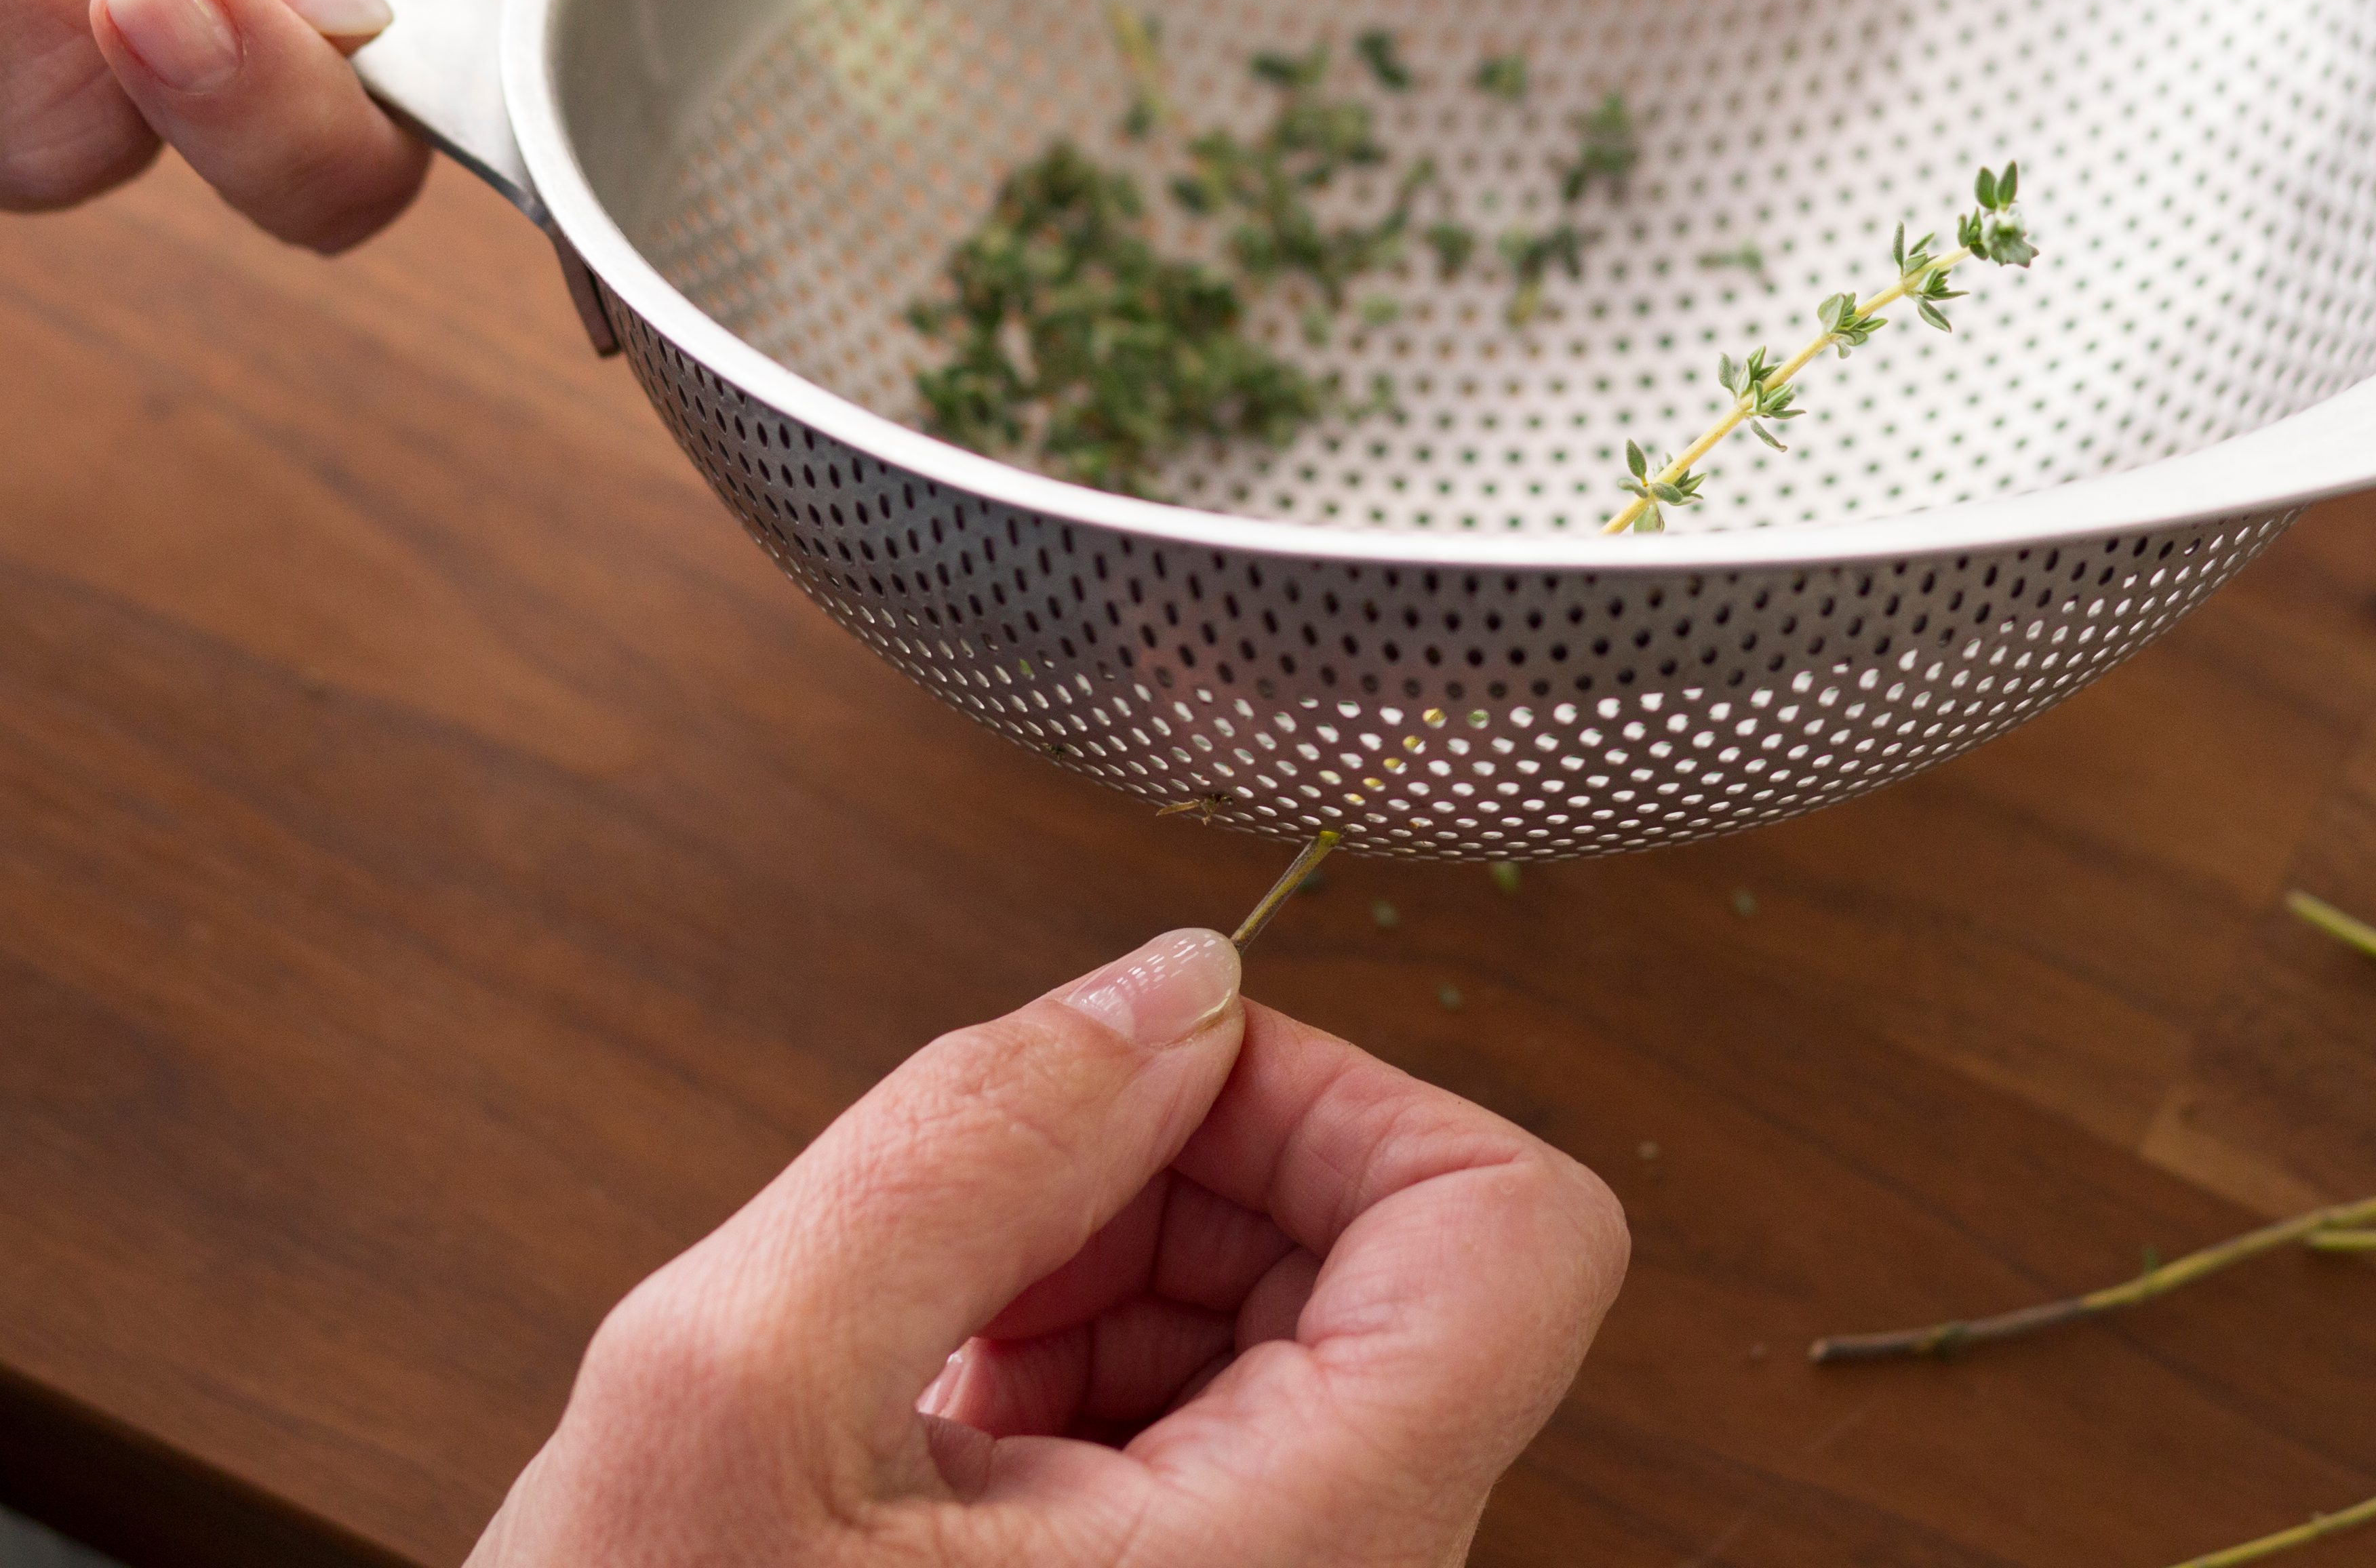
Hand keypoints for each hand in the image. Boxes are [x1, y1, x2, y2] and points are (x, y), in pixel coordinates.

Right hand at [470, 928, 1628, 1567]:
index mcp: (1299, 1560)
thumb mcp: (734, 1395)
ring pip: (1298, 1337)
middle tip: (976, 1246)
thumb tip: (1164, 987)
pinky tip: (931, 1430)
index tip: (1152, 1085)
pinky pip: (1214, 1436)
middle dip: (1179, 1187)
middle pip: (1402, 1263)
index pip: (1518, 1234)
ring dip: (1107, 1278)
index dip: (1344, 1101)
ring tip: (925, 1361)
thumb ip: (972, 1143)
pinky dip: (1075, 1375)